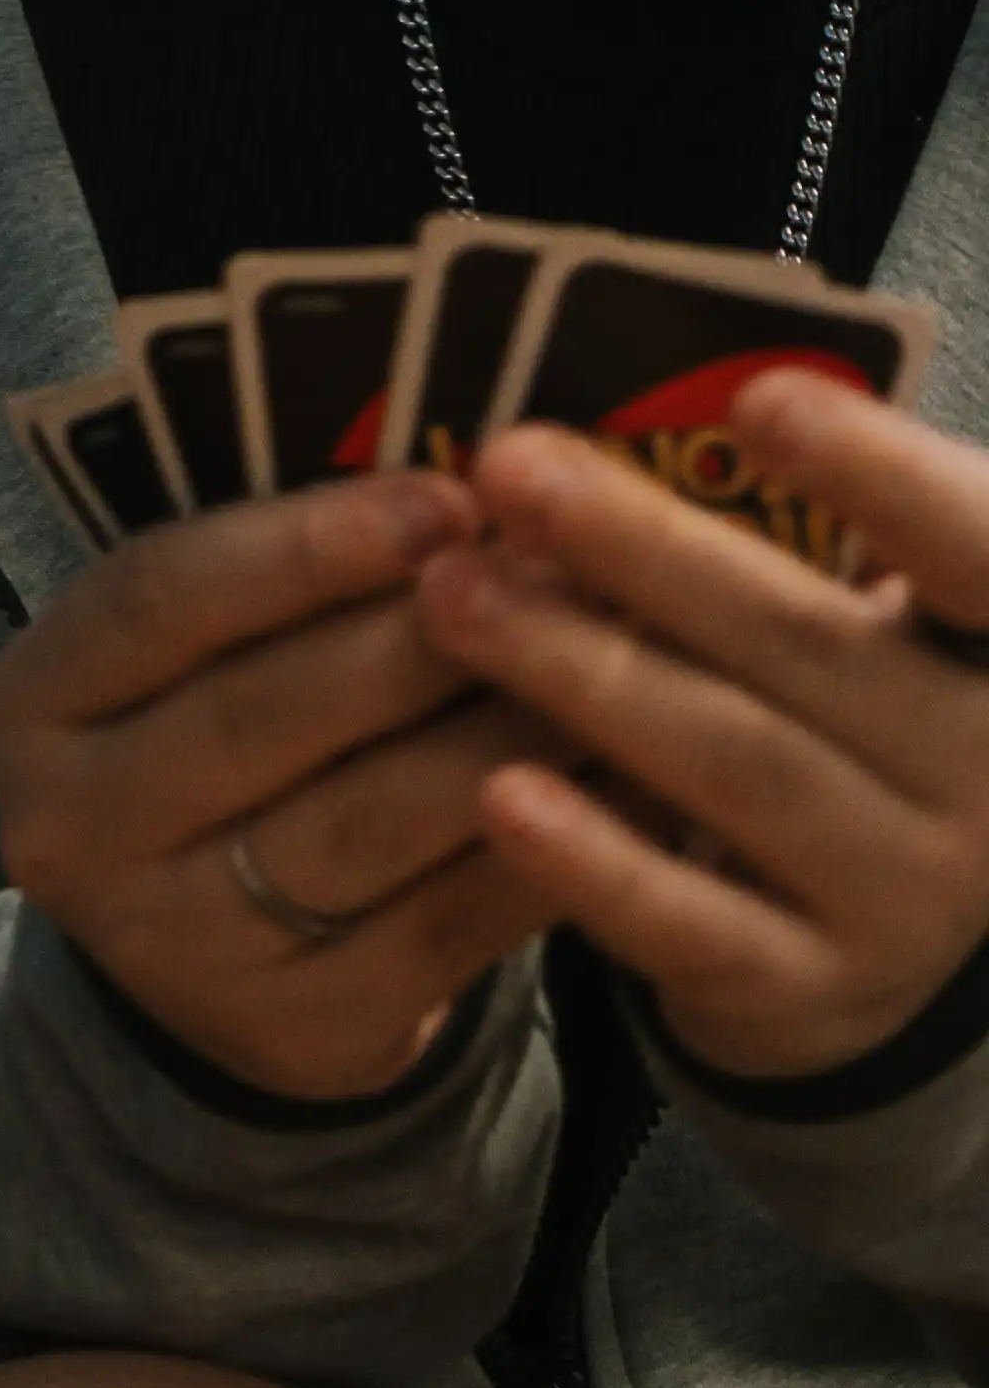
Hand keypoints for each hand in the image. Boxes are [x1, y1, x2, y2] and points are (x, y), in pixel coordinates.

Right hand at [0, 464, 558, 1102]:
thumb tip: (477, 496)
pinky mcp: (291, 1024)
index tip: (450, 499)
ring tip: (618, 668)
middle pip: (263, 711)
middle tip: (562, 577)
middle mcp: (72, 825)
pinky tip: (639, 790)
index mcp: (34, 702)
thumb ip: (293, 583)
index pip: (161, 598)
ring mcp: (169, 939)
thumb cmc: (229, 751)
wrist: (212, 958)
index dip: (308, 544)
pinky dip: (553, 849)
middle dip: (428, 636)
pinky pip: (442, 927)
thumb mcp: (201, 657)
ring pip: (362, 821)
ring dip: (505, 738)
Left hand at [418, 386, 988, 1084]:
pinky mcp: (815, 986)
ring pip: (738, 766)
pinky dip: (593, 856)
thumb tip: (577, 437)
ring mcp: (915, 889)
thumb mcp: (848, 619)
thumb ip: (771, 533)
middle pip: (811, 645)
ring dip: (584, 673)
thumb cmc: (829, 721)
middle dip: (648, 552)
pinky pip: (693, 920)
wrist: (854, 940)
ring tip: (452, 597)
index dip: (884, 477)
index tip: (761, 401)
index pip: (980, 549)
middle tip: (510, 472)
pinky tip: (497, 792)